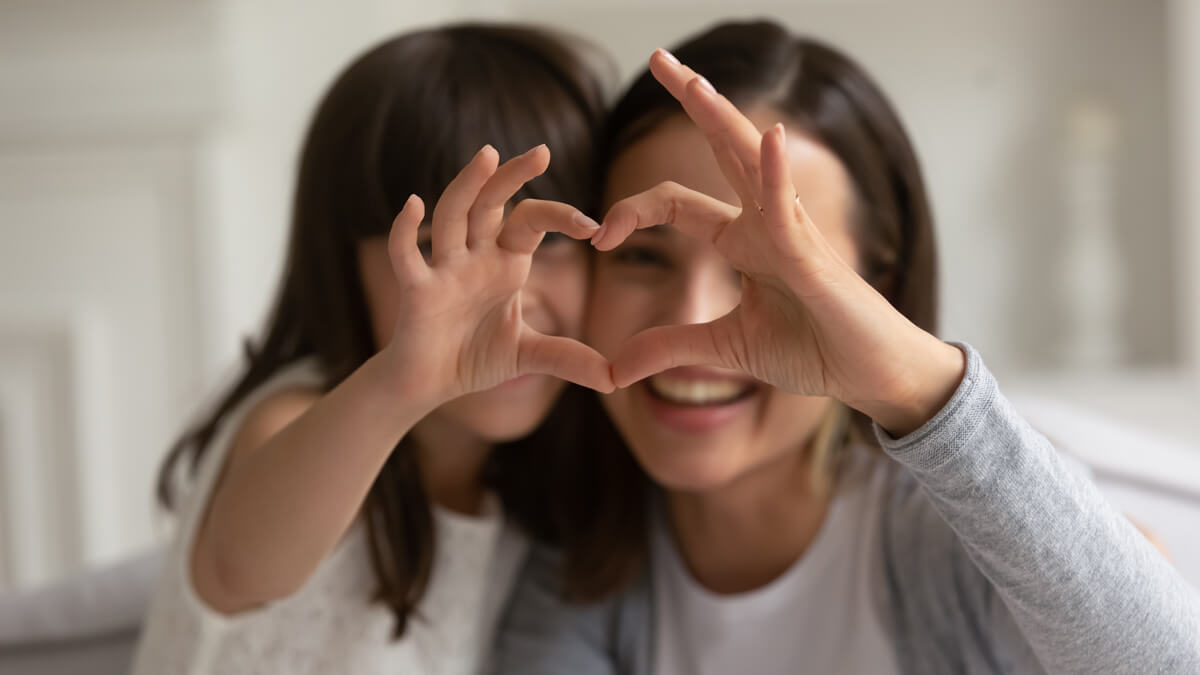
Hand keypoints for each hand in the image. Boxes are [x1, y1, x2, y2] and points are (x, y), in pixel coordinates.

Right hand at [382, 144, 613, 407]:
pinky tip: (413, 204)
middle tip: (542, 151)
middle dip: (513, 177)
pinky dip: (405, 229)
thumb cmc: (474, 359)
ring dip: (467, 185)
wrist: (429, 385)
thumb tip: (614, 379)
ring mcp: (443, 269)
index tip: (593, 226)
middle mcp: (474, 256)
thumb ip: (568, 358)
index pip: (531, 222)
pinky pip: (406, 254)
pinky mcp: (416, 289)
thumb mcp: (529, 356)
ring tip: (487, 155)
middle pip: (491, 203)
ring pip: (452, 215)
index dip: (560, 217)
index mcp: (504, 263)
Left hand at [594, 50, 962, 435]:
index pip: (676, 203)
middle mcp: (766, 224)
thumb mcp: (724, 348)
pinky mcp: (815, 261)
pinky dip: (777, 176)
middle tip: (657, 56)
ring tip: (692, 82)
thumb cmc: (813, 351)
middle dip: (691, 103)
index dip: (630, 211)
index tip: (598, 237)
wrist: (869, 377)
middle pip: (721, 150)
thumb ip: (670, 347)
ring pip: (754, 164)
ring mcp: (793, 235)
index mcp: (743, 242)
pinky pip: (789, 213)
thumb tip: (614, 369)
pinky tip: (770, 138)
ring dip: (724, 120)